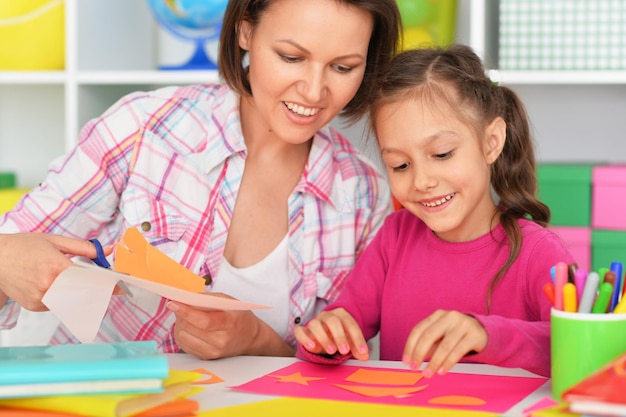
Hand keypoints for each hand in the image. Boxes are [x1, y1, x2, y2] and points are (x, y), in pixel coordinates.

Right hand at [0, 233, 104, 310]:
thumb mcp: (55, 241)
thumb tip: (106, 250)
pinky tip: (58, 288)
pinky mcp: (33, 305)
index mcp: (56, 266)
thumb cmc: (24, 246)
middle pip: (82, 294)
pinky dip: (63, 298)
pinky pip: (56, 305)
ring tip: (83, 288)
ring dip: (79, 295)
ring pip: (70, 301)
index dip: (107, 284)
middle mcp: (48, 284)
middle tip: (106, 289)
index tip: (121, 287)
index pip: (89, 279)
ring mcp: (40, 297)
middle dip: (96, 292)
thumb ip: (83, 247)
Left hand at [168, 293, 293, 359]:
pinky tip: (187, 326)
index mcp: (228, 324)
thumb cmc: (239, 317)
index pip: (203, 320)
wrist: (250, 338)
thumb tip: (186, 298)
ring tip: (184, 316)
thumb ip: (208, 299)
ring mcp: (212, 352)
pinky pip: (184, 345)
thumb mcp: (229, 302)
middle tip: (178, 305)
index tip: (173, 303)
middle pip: (190, 328)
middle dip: (179, 314)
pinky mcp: (205, 357)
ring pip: (183, 337)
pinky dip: (181, 333)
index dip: (186, 311)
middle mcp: (220, 341)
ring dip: (179, 324)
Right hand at [294, 307, 368, 360]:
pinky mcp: (303, 330)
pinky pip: (300, 331)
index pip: (350, 323)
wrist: (323, 334)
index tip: (362, 352)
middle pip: (332, 321)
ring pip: (315, 325)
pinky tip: (312, 347)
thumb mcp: (350, 342)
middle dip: (339, 336)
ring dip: (324, 338)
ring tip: (332, 351)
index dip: (357, 338)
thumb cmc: (338, 336)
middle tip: (345, 351)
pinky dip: (305, 338)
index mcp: (340, 315)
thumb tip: (364, 356)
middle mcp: (326, 316)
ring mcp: (314, 322)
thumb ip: (357, 349)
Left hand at [403, 309, 486, 376]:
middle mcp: (449, 316)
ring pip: (444, 345)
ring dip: (433, 362)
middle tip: (415, 368)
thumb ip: (429, 344)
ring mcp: (463, 324)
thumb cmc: (456, 335)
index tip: (406, 361)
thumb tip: (413, 360)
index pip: (418, 330)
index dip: (410, 346)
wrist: (482, 331)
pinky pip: (458, 351)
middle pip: (429, 336)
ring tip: (428, 374)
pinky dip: (447, 363)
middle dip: (419, 354)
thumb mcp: (441, 336)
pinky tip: (441, 371)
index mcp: (437, 315)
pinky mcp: (474, 335)